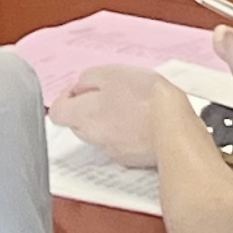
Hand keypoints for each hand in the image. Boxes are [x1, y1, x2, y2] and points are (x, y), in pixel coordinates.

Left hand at [54, 64, 173, 167]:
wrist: (175, 127)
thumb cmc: (145, 98)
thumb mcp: (111, 72)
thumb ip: (88, 79)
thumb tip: (80, 87)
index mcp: (83, 116)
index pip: (56, 112)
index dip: (66, 96)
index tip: (82, 87)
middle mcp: (93, 138)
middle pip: (77, 123)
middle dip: (88, 107)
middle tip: (110, 92)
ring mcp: (113, 151)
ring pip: (100, 133)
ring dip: (109, 119)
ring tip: (132, 103)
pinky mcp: (132, 159)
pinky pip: (120, 143)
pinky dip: (127, 132)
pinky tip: (143, 119)